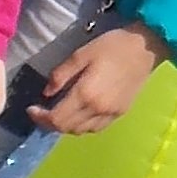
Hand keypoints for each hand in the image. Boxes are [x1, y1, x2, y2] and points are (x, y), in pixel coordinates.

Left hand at [36, 23, 163, 134]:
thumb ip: (61, 74)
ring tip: (58, 112)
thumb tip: (47, 93)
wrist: (145, 48)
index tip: (31, 109)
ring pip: (81, 131)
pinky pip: (96, 128)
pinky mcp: (120, 113)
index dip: (40, 118)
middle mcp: (97, 110)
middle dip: (50, 123)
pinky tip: (79, 114)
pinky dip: (82, 126)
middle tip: (42, 111)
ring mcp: (111, 114)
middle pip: (67, 128)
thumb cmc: (112, 46)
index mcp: (86, 94)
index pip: (57, 118)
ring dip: (66, 126)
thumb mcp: (81, 53)